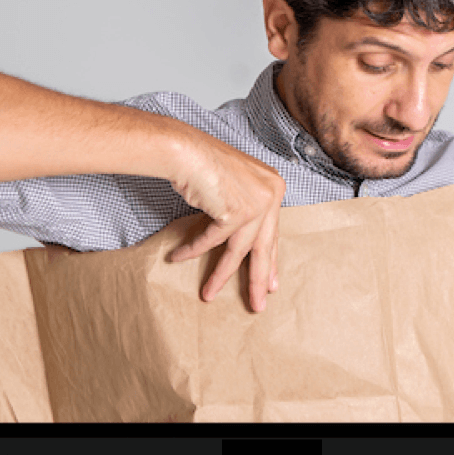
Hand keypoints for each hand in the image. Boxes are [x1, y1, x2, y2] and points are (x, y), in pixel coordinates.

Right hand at [167, 132, 285, 312]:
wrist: (186, 149)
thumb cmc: (204, 165)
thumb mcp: (235, 186)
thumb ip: (246, 207)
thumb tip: (248, 242)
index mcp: (274, 186)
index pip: (271, 232)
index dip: (270, 260)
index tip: (271, 284)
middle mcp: (271, 194)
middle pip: (263, 246)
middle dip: (258, 278)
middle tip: (257, 304)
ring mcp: (256, 203)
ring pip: (238, 250)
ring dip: (220, 274)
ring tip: (209, 295)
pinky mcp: (236, 211)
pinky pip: (212, 240)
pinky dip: (193, 250)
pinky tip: (178, 257)